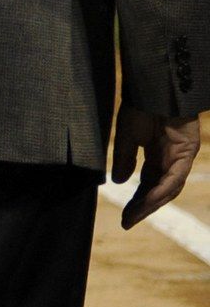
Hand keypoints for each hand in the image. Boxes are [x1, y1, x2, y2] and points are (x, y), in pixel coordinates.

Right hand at [113, 107, 200, 228]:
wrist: (155, 85)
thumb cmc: (140, 104)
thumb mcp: (126, 134)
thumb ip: (124, 158)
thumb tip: (117, 182)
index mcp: (156, 155)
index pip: (147, 184)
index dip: (136, 201)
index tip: (124, 218)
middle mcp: (170, 159)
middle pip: (158, 190)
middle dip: (143, 207)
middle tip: (127, 222)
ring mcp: (181, 157)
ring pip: (169, 187)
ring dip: (152, 202)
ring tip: (135, 214)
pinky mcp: (188, 152)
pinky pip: (176, 176)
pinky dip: (163, 188)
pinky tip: (150, 198)